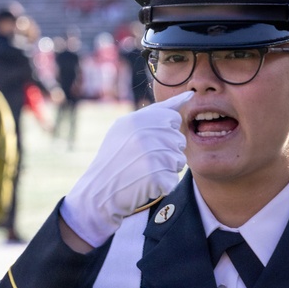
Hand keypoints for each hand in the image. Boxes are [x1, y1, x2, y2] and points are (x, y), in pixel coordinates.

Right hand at [60, 91, 190, 247]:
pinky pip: (173, 179)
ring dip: (166, 169)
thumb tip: (190, 95)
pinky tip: (144, 184)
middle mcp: (145, 135)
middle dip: (166, 151)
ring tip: (143, 172)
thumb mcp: (125, 127)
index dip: (163, 132)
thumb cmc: (114, 158)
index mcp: (138, 119)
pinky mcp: (157, 177)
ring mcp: (152, 156)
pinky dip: (162, 185)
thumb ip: (156, 111)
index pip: (172, 119)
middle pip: (179, 140)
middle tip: (142, 160)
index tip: (145, 142)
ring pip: (179, 160)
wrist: (98, 192)